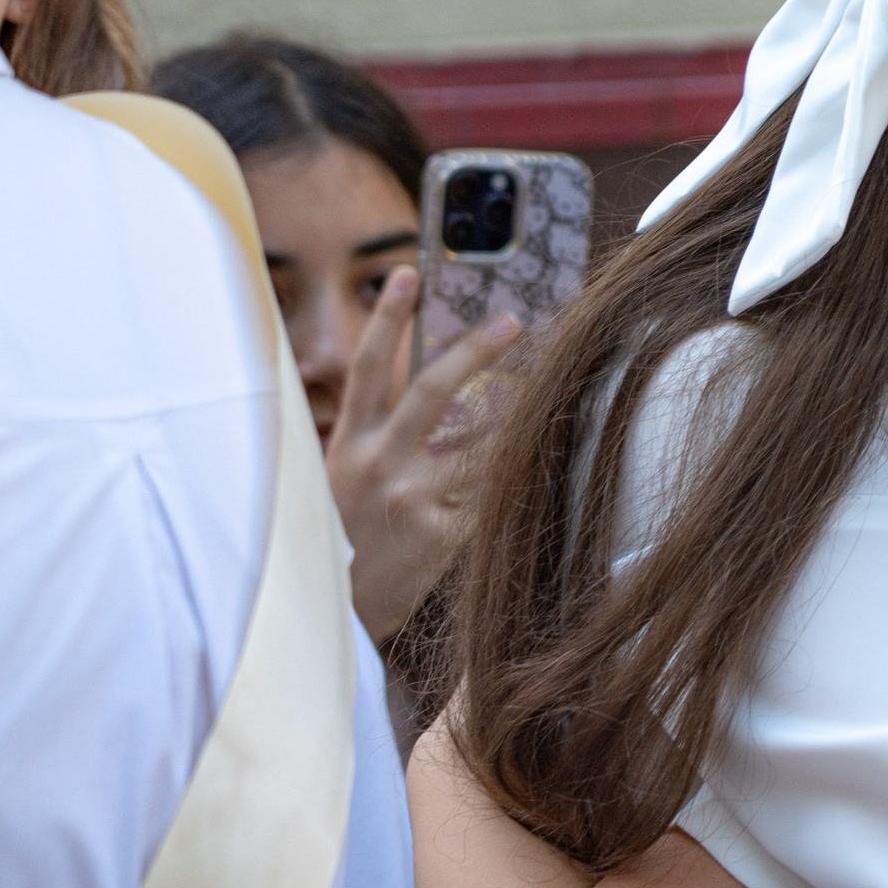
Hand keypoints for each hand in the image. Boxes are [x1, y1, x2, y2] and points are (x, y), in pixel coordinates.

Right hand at [326, 265, 519, 640]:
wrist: (331, 615)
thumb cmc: (340, 543)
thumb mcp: (336, 484)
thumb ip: (374, 440)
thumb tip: (430, 392)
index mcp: (347, 446)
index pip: (366, 370)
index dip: (387, 320)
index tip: (406, 273)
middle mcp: (376, 465)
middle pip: (429, 392)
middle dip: (473, 352)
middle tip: (513, 321)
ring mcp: (408, 500)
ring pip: (478, 445)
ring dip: (519, 419)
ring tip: (556, 392)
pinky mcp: (440, 536)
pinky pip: (494, 496)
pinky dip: (521, 481)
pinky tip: (551, 463)